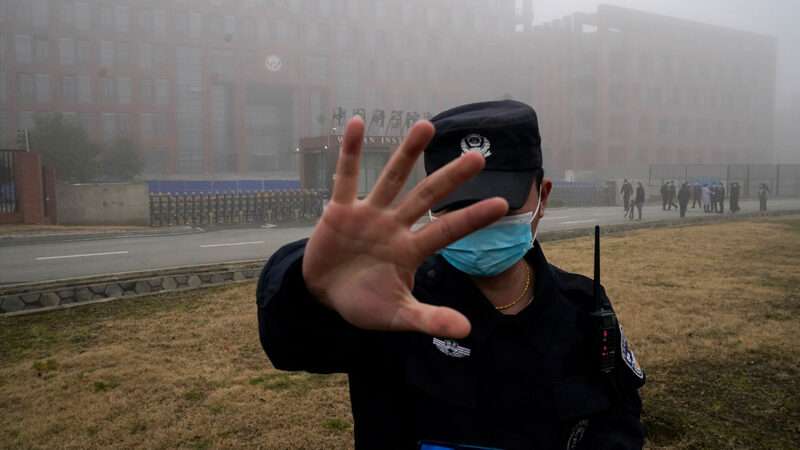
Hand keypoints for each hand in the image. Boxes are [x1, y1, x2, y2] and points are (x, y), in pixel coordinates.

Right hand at [302, 117, 507, 337]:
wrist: (323, 295)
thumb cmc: (363, 303)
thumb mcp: (396, 315)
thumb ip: (429, 319)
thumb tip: (468, 331)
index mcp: (411, 250)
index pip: (447, 231)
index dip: (471, 218)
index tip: (501, 203)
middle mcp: (395, 225)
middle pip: (427, 196)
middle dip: (451, 178)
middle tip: (479, 157)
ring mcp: (369, 214)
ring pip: (391, 178)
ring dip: (407, 153)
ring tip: (426, 125)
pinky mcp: (340, 209)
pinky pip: (345, 176)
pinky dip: (349, 151)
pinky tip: (355, 123)